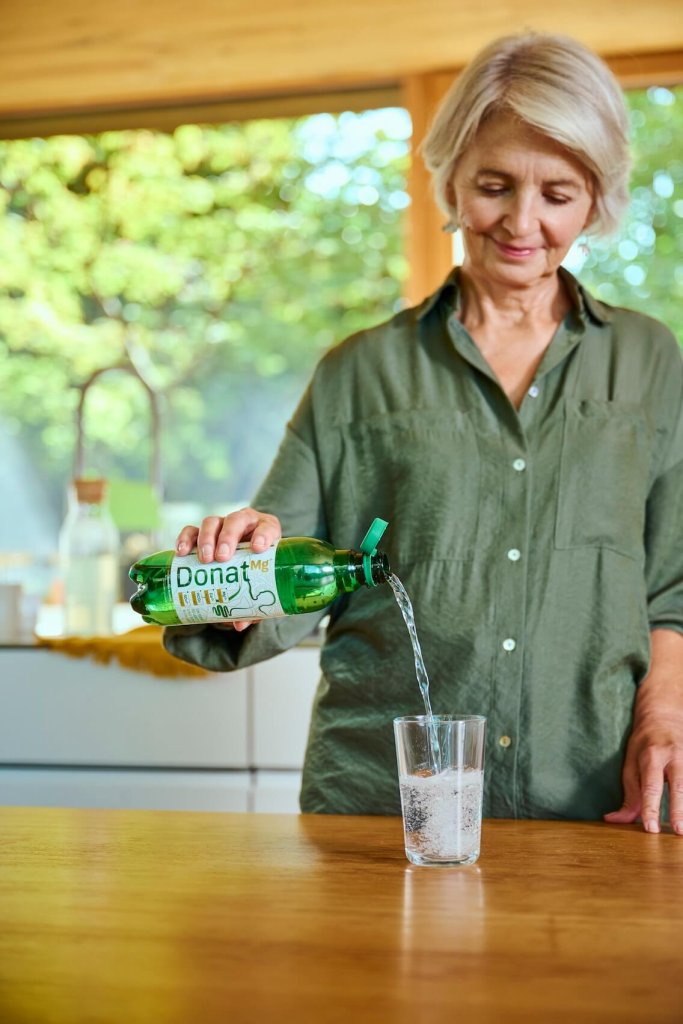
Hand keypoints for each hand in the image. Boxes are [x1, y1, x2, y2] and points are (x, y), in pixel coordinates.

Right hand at [175, 507, 281, 632]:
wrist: (243, 566)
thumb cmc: (257, 574)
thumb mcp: (259, 585)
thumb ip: (253, 605)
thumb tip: (239, 623)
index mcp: (266, 531)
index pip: (267, 528)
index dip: (263, 535)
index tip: (258, 548)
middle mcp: (244, 523)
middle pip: (235, 521)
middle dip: (228, 537)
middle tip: (222, 558)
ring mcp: (222, 525)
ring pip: (212, 523)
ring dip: (207, 539)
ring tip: (205, 559)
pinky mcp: (202, 533)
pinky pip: (191, 530)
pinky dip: (185, 539)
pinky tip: (181, 552)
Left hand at [604, 630, 682, 835]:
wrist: (664, 715)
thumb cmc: (644, 743)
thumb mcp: (630, 762)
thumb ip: (628, 794)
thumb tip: (613, 820)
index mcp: (651, 756)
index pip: (650, 786)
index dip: (650, 808)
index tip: (651, 828)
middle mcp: (673, 756)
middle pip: (679, 787)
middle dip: (679, 810)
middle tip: (679, 832)